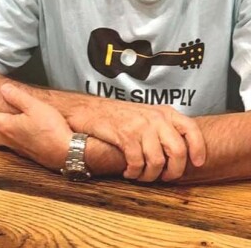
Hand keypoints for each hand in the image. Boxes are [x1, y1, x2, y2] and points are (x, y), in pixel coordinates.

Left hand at [0, 83, 72, 170]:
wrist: (68, 153)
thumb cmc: (52, 131)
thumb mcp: (35, 107)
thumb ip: (17, 97)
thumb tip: (3, 89)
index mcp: (5, 126)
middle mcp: (7, 139)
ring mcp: (15, 147)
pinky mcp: (25, 152)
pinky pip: (5, 144)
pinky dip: (0, 135)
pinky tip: (9, 130)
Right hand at [66, 100, 205, 181]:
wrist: (89, 109)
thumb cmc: (118, 116)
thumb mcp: (147, 115)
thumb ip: (165, 128)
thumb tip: (182, 153)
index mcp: (165, 112)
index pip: (191, 130)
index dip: (198, 150)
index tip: (197, 163)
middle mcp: (155, 118)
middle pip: (178, 151)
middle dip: (173, 171)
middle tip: (165, 178)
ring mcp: (140, 126)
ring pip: (157, 161)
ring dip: (150, 175)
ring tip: (142, 176)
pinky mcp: (125, 135)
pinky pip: (137, 162)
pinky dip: (134, 173)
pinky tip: (129, 172)